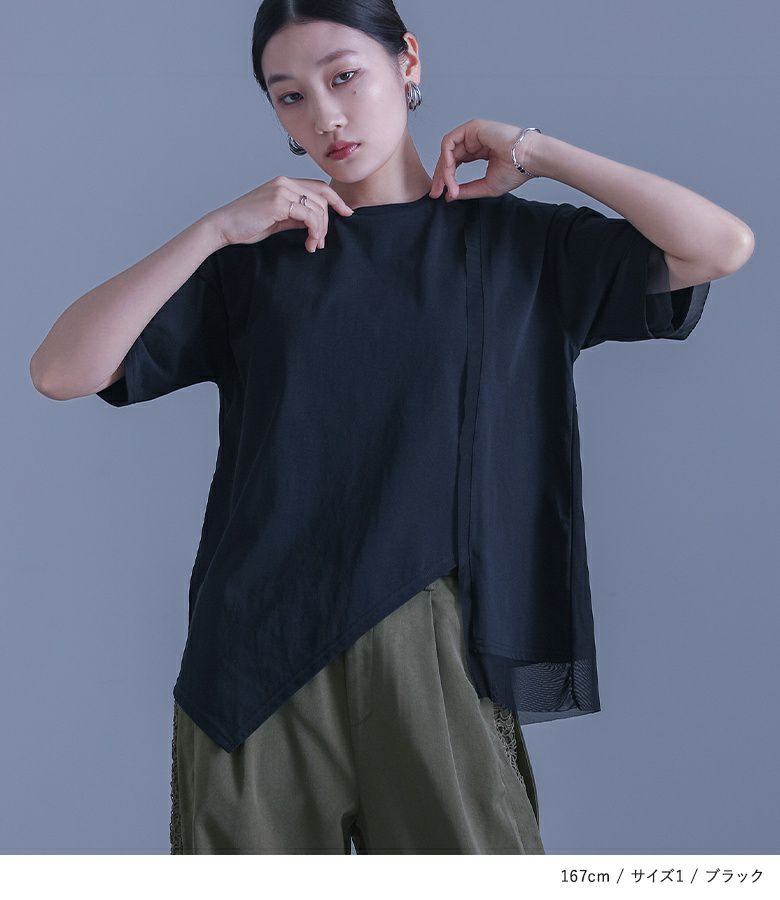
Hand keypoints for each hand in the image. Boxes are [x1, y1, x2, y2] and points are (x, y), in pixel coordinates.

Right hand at [210, 176, 353, 251]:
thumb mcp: (277, 219)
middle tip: (320, 243)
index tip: (347, 213)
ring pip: (317, 208)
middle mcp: (284, 182)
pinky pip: (309, 215)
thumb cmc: (247, 225)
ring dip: (320, 230)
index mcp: (284, 183)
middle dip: (327, 223)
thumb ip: (296, 217)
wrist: (224, 227)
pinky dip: (314, 231)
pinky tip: (309, 243)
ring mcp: (281, 190)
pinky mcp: (279, 202)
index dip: (336, 200)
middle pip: (321, 199)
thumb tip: (315, 223)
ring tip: (313, 245)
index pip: (318, 187)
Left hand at [428, 119, 538, 201]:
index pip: (455, 164)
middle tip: (436, 192)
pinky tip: (449, 172)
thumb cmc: (515, 172)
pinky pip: (449, 142)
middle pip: (448, 157)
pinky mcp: (471, 128)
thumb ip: (466, 190)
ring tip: (446, 185)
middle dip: (440, 176)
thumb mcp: (485, 186)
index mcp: (479, 151)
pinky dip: (446, 158)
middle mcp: (474, 141)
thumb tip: (448, 196)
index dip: (446, 179)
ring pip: (447, 151)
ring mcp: (472, 133)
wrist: (528, 159)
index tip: (441, 195)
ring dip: (443, 170)